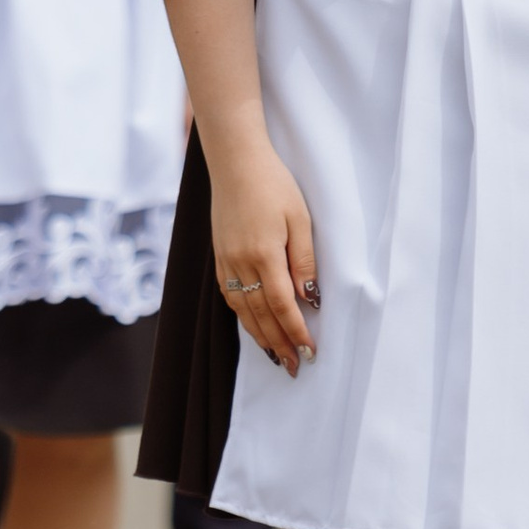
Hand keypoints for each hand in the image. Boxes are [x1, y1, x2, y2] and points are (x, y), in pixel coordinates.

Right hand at [208, 132, 319, 375]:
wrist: (235, 161)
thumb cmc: (273, 184)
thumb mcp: (299, 219)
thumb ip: (303, 262)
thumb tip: (309, 300)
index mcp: (263, 255)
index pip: (282, 306)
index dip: (296, 332)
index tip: (309, 352)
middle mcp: (240, 264)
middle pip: (261, 316)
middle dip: (279, 344)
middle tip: (295, 367)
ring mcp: (225, 262)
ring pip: (242, 310)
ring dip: (260, 337)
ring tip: (276, 356)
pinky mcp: (219, 257)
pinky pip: (230, 297)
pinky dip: (243, 317)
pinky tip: (253, 325)